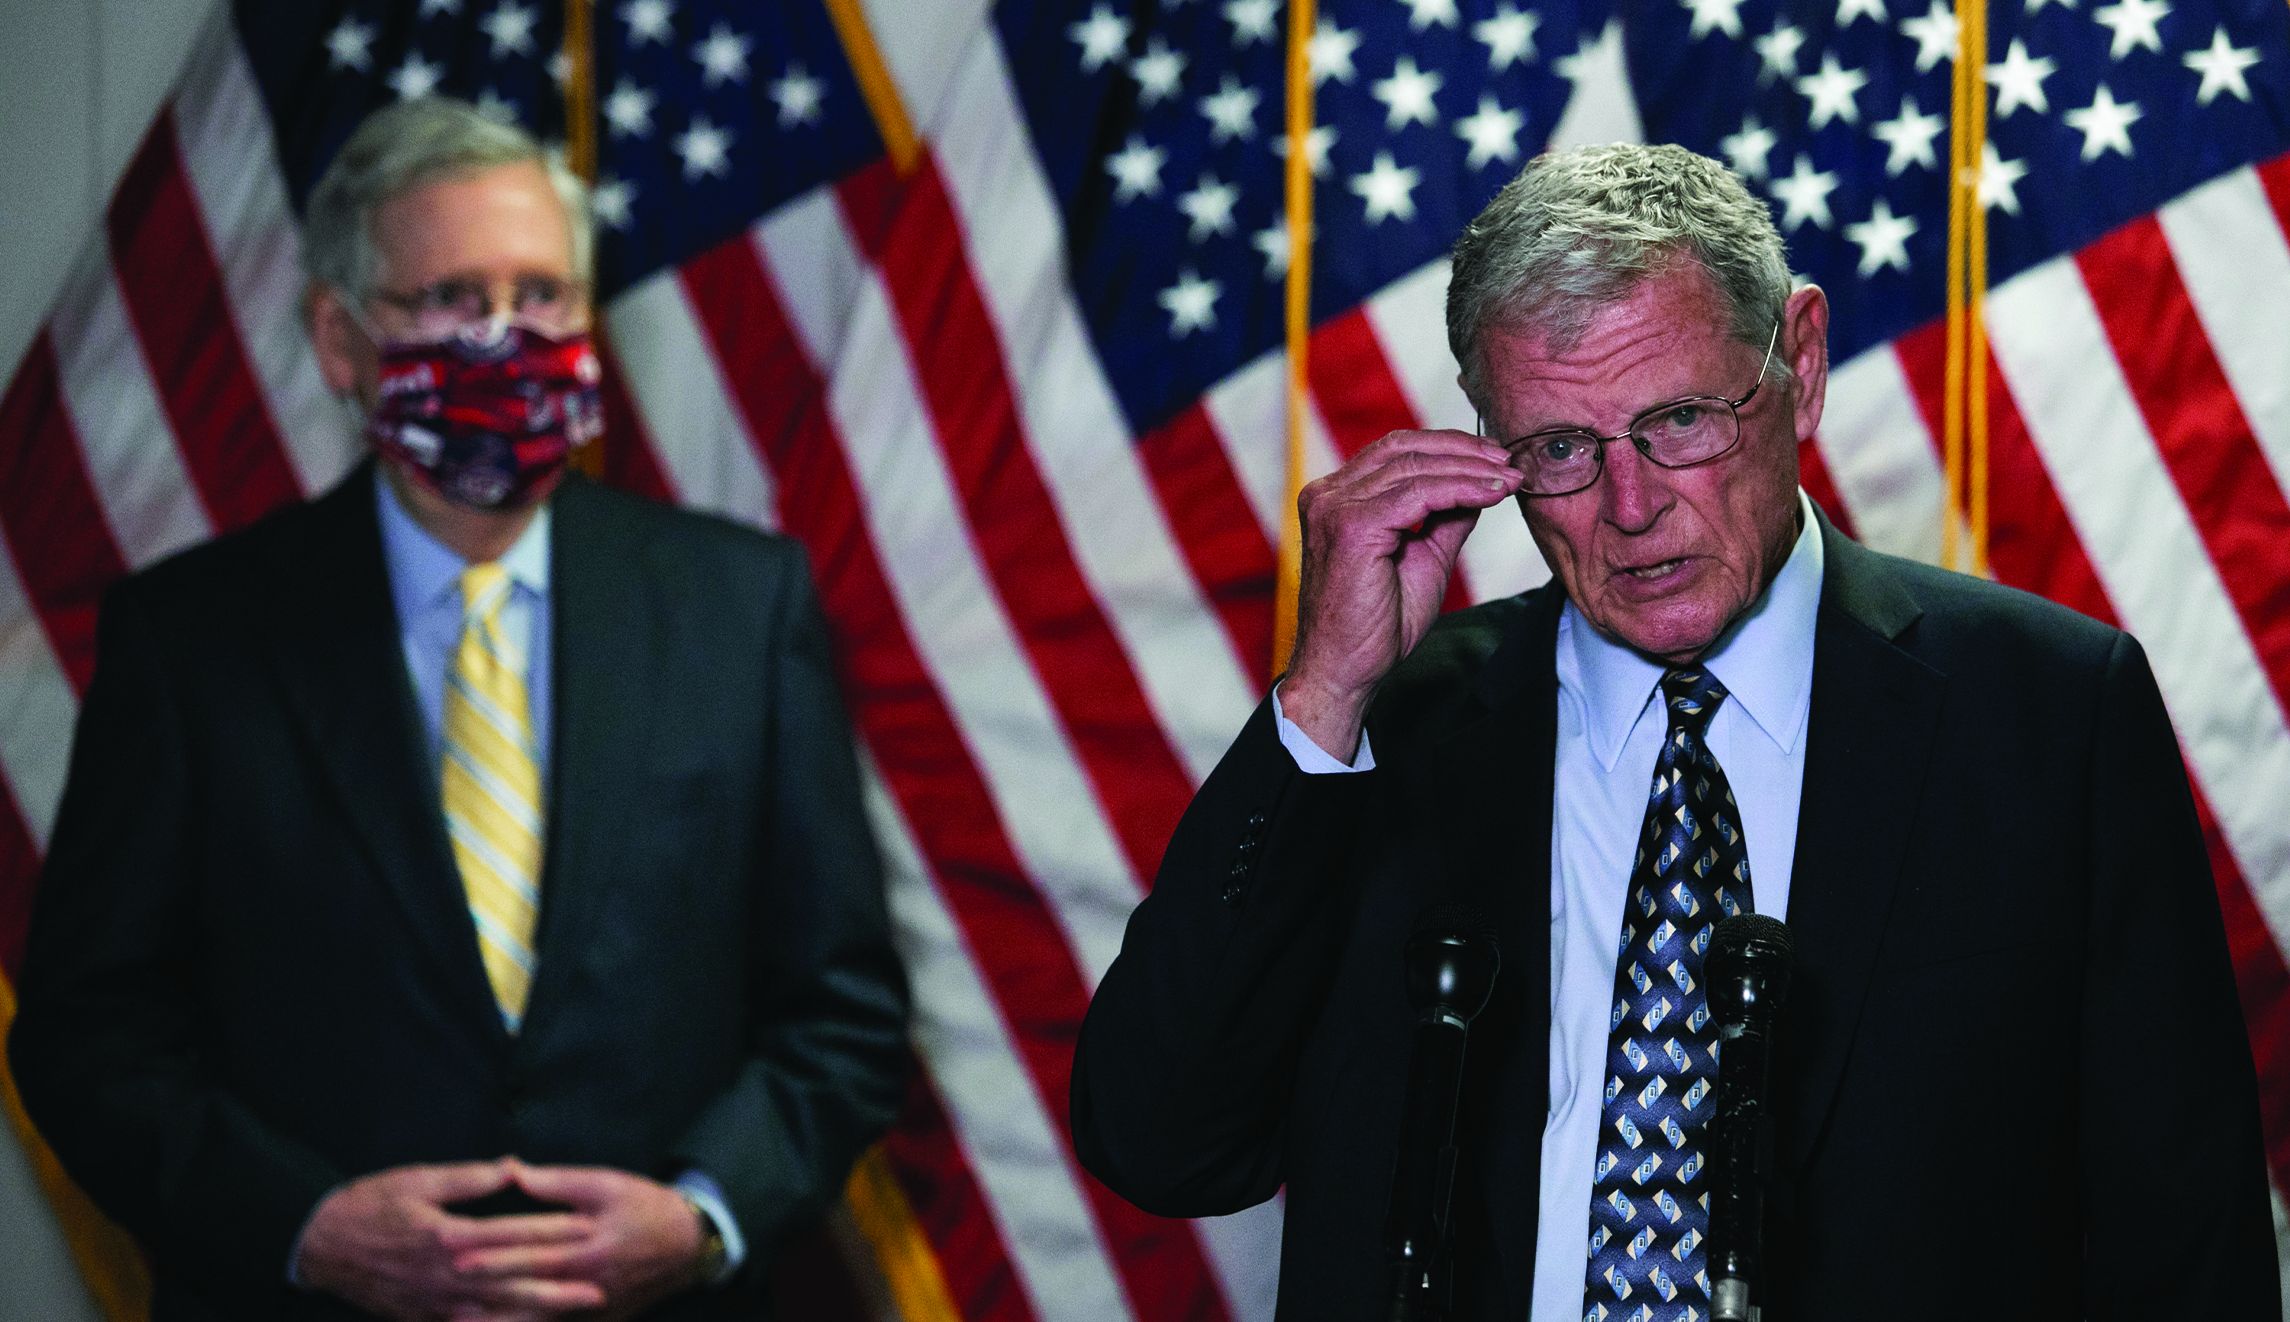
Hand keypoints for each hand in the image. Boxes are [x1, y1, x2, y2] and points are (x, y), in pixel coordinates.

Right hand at [295, 1161, 604, 1321]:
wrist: (319, 1246)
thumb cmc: (369, 1205)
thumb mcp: (417, 1180)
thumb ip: (469, 1178)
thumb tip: (515, 1166)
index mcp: (449, 1236)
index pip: (514, 1234)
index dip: (554, 1232)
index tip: (589, 1230)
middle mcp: (447, 1274)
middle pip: (513, 1282)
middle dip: (558, 1287)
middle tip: (599, 1291)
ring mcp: (434, 1302)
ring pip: (496, 1312)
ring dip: (536, 1314)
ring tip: (572, 1315)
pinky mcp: (422, 1317)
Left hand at [445, 1160, 708, 1320]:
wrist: (687, 1245)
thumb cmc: (644, 1206)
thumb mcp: (607, 1184)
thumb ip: (558, 1182)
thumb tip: (514, 1172)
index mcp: (588, 1244)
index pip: (529, 1246)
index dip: (489, 1247)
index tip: (450, 1245)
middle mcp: (585, 1282)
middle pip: (525, 1285)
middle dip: (481, 1285)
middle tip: (443, 1280)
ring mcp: (589, 1308)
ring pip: (535, 1318)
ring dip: (495, 1320)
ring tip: (454, 1319)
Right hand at [1284, 430, 1520, 757]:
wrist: (1344, 672)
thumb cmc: (1375, 626)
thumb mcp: (1422, 559)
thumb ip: (1444, 519)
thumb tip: (1480, 485)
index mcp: (1336, 498)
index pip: (1395, 452)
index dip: (1448, 448)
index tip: (1495, 461)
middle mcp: (1328, 495)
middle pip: (1404, 448)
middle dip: (1464, 450)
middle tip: (1508, 462)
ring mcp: (1335, 507)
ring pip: (1415, 467)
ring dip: (1470, 469)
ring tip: (1508, 478)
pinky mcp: (1352, 526)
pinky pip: (1418, 494)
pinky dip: (1461, 488)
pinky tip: (1491, 495)